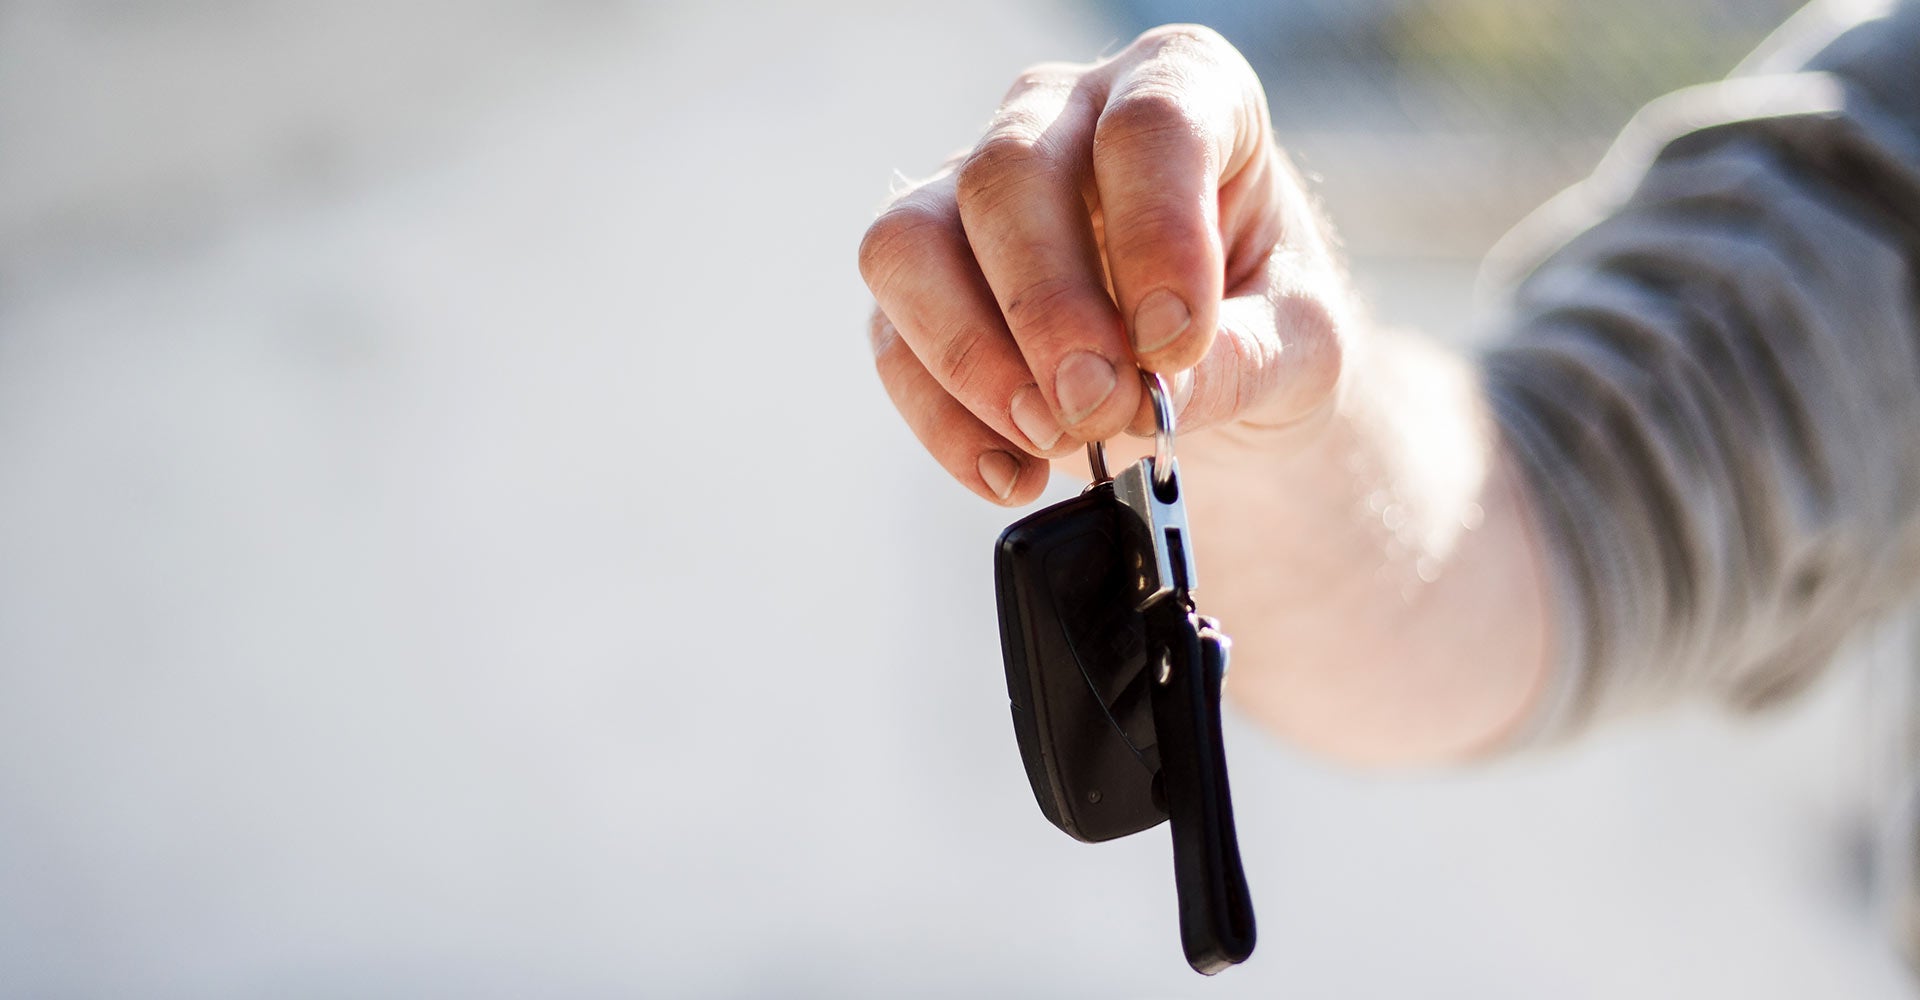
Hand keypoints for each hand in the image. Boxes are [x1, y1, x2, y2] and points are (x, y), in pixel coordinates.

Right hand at [860, 26, 1549, 763]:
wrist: (1213, 371)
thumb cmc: (1265, 321)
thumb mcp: (1301, 346)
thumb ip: (1243, 362)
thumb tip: (1148, 398)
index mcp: (1181, 88)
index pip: (1149, 126)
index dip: (1158, 235)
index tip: (1177, 343)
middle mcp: (1061, 117)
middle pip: (1007, 177)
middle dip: (1049, 311)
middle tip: (1101, 407)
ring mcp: (971, 192)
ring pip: (910, 244)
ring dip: (972, 358)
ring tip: (1050, 438)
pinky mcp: (922, 281)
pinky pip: (891, 340)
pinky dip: (945, 422)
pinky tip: (1015, 473)